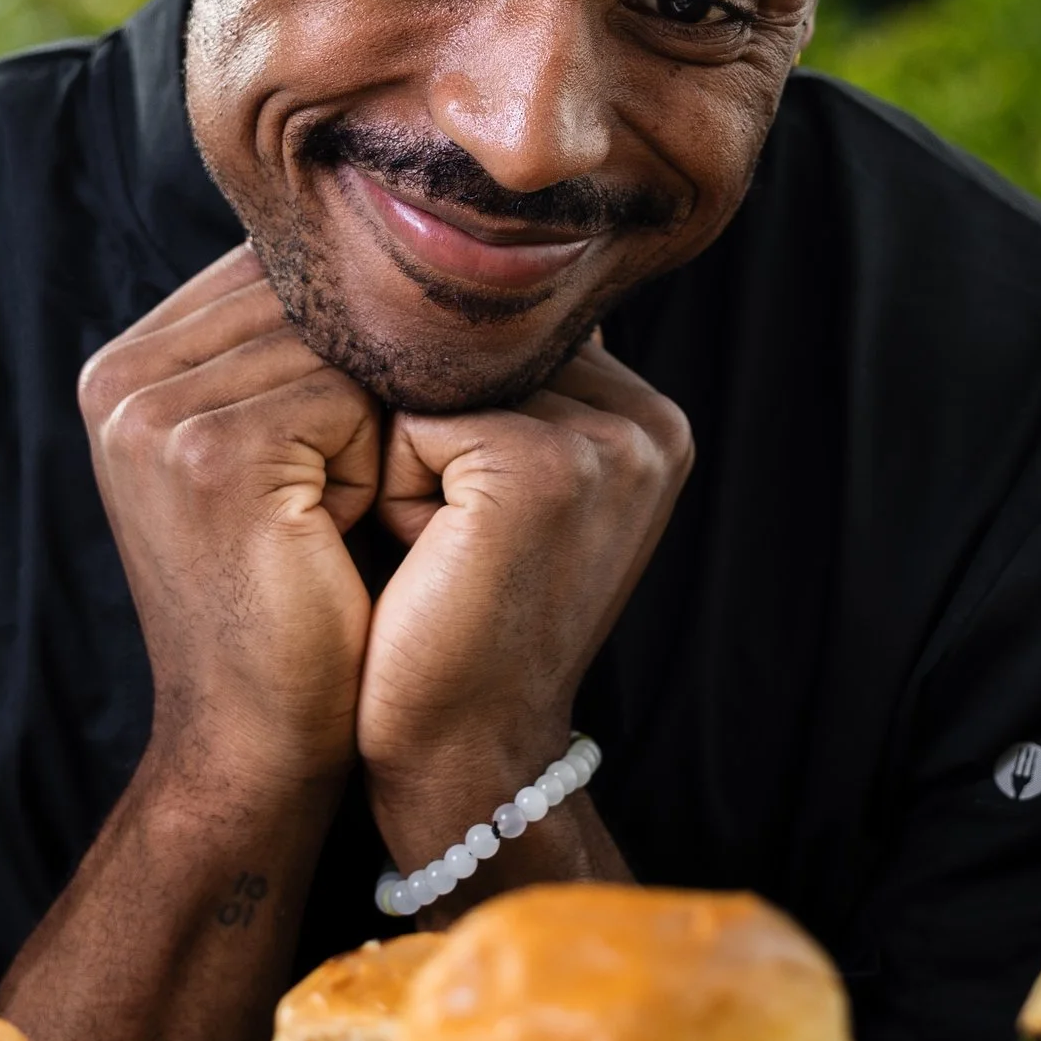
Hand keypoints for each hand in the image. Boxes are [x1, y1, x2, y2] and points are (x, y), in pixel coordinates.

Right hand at [77, 246, 381, 814]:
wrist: (259, 743)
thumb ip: (290, 350)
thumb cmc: (298, 600)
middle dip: (371, 378)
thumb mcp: (278, 457)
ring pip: (339, 343)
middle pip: (308, 298)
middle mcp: (119, 377)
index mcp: (126, 366)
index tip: (357, 443)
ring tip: (342, 517)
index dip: (351, 344)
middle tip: (364, 487)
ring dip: (382, 423)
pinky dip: (381, 461)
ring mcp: (152, 414)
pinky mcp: (209, 455)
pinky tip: (343, 533)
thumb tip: (384, 237)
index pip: (277, 275)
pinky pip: (352, 395)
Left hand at [356, 343, 691, 867]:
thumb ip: (513, 393)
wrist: (463, 754)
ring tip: (442, 552)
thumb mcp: (504, 496)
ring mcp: (605, 444)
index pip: (509, 345)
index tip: (478, 530)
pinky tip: (428, 562)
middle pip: (472, 355)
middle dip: (427, 436)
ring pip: (435, 381)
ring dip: (403, 461)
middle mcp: (648, 424)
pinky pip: (406, 420)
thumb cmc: (456, 624)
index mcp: (651, 422)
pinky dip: (389, 488)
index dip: (453, 422)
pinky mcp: (540, 467)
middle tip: (456, 548)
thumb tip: (438, 286)